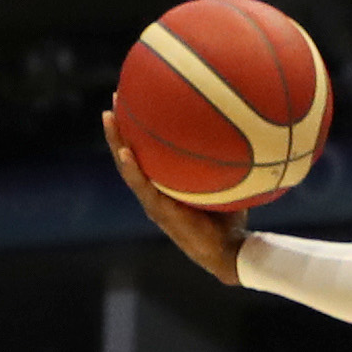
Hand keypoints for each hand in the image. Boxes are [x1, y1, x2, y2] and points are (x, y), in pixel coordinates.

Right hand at [106, 114, 249, 287]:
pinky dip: (132, 169)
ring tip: (110, 118)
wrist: (229, 252)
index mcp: (165, 187)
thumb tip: (242, 128)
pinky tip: (125, 151)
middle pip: (129, 155)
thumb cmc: (231, 219)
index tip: (133, 102)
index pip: (145, 154)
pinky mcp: (159, 212)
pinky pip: (142, 186)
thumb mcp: (227, 183)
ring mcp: (153, 202)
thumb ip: (225, 162)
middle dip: (119, 128)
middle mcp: (154, 192)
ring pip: (127, 168)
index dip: (136, 131)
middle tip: (114, 99)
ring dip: (117, 142)